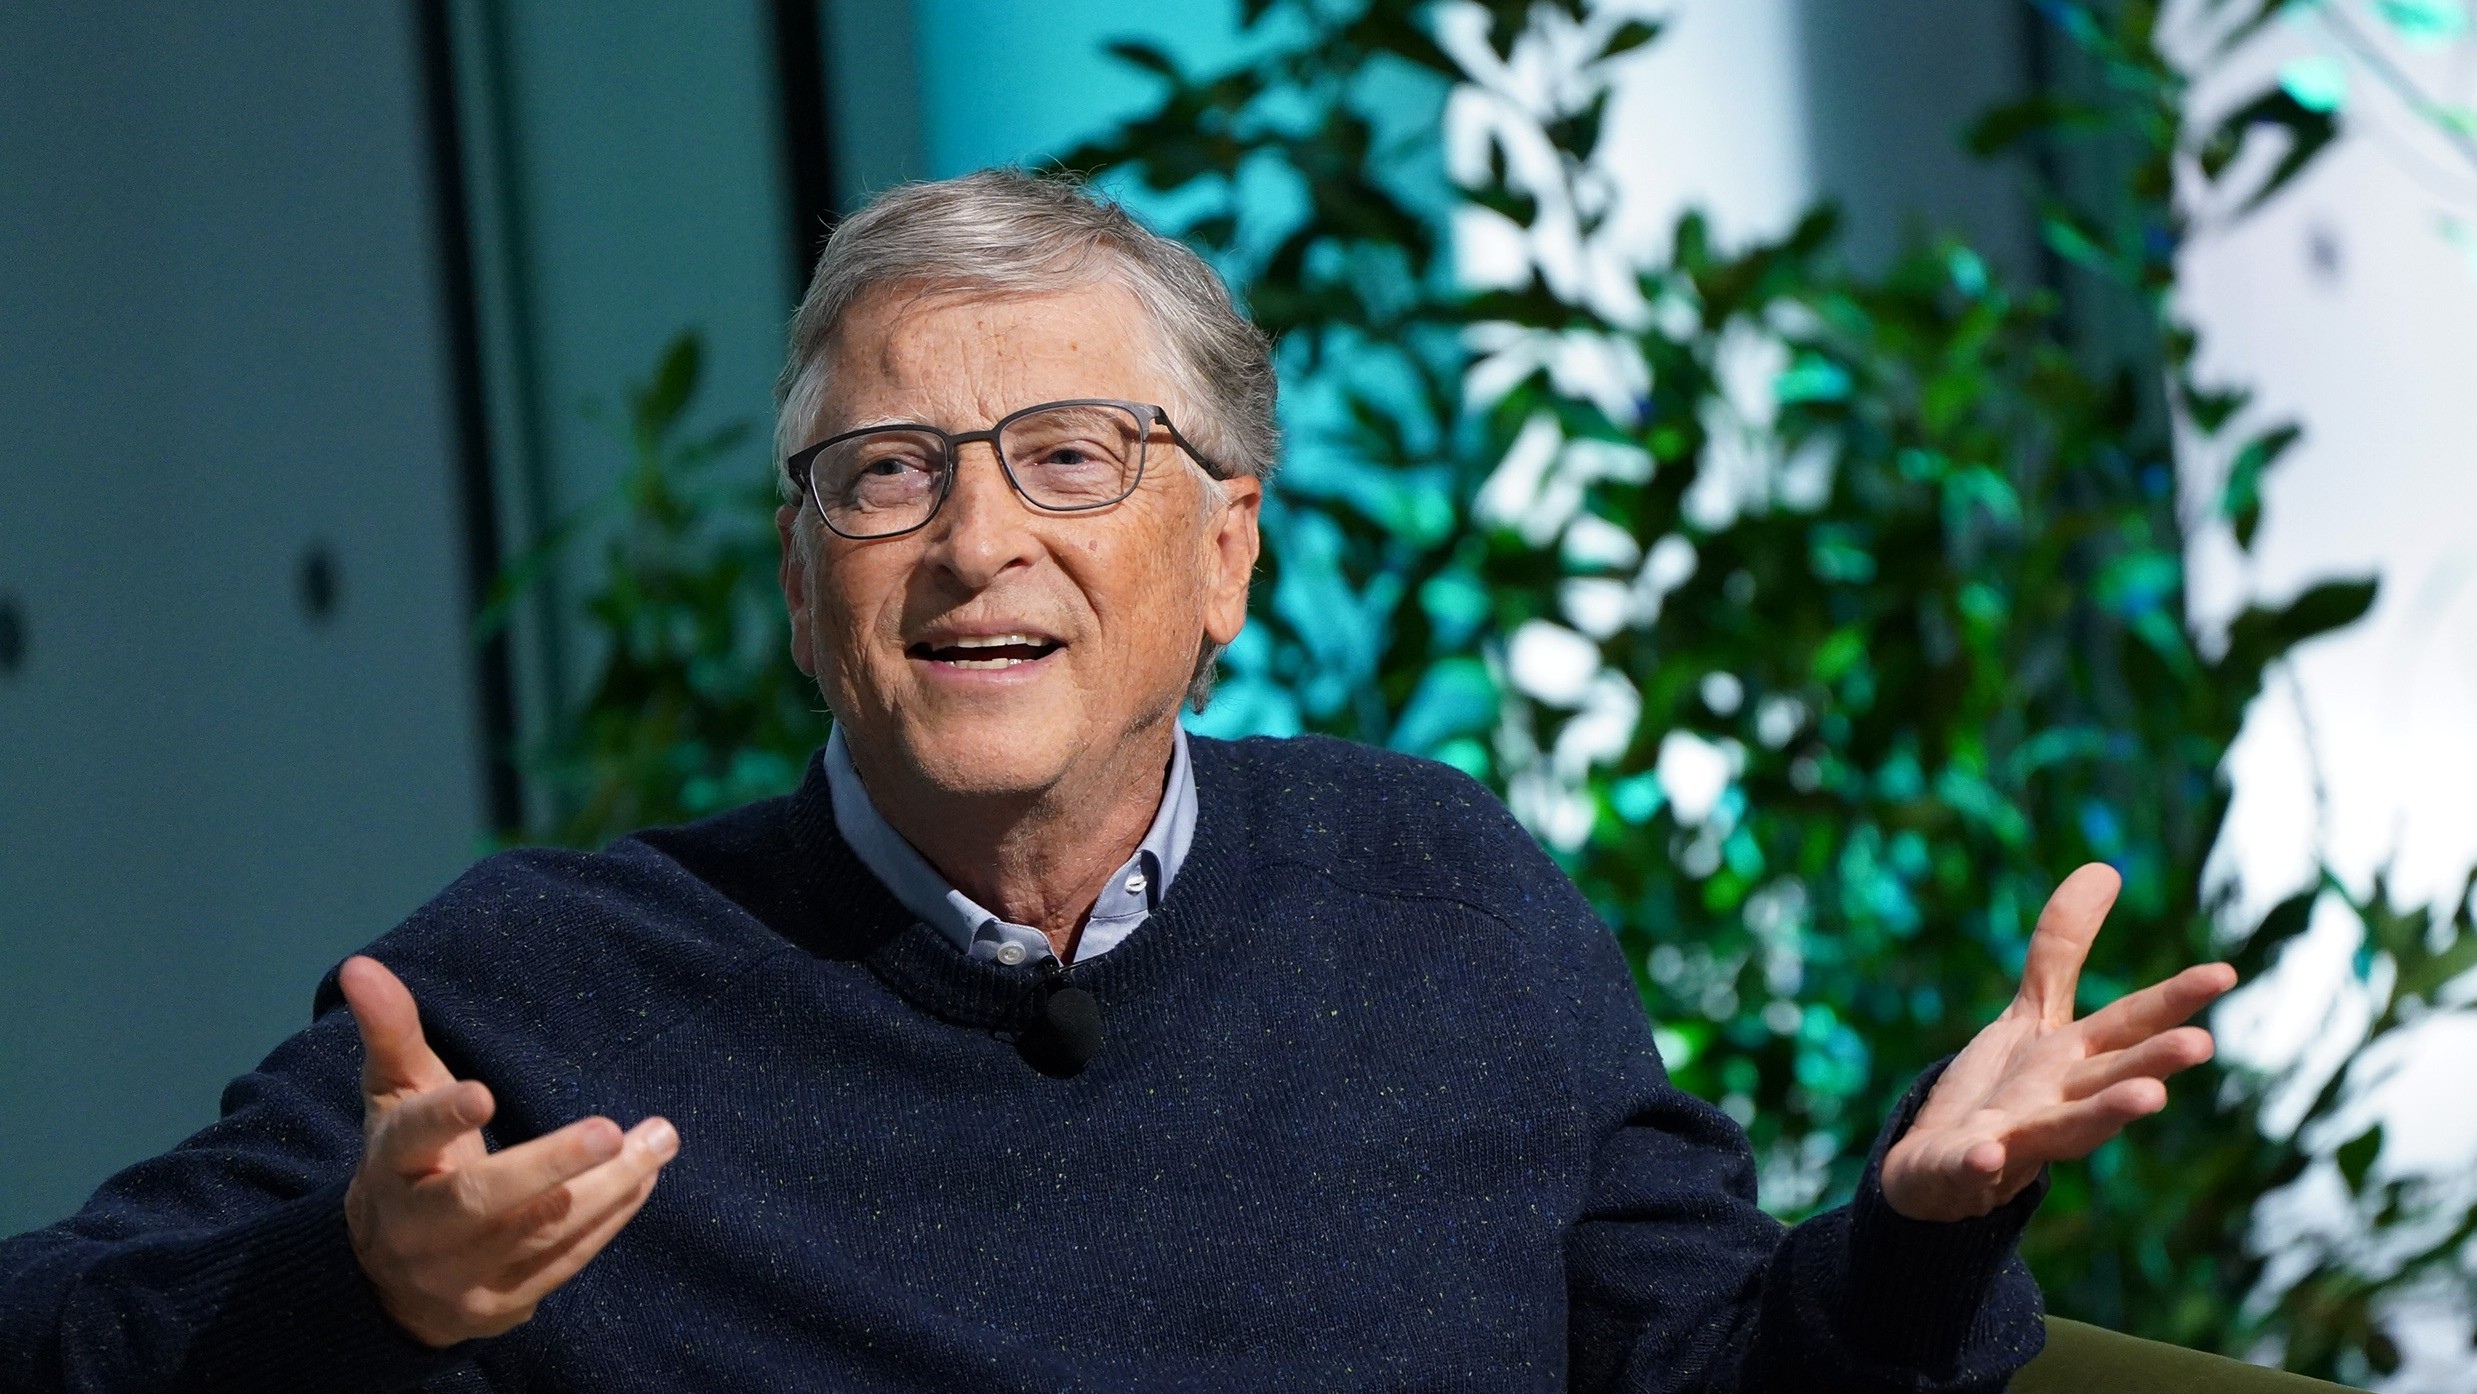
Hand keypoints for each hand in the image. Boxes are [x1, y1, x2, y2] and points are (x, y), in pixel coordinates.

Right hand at [338, 956, 678, 1346]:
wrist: (388, 1274)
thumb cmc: (407, 1160)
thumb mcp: (394, 1094)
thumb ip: (391, 1031)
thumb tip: (362, 964)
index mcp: (389, 1169)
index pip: (407, 1141)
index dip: (442, 1120)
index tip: (483, 1093)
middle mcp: (417, 1229)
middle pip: (481, 1200)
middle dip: (549, 1166)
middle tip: (609, 1130)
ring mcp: (458, 1276)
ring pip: (537, 1232)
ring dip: (606, 1189)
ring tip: (659, 1140)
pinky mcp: (499, 1305)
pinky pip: (562, 1263)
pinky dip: (608, 1220)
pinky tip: (645, 1178)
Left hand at [1879, 864, 2236, 1222]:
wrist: (1941, 1171)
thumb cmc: (2004, 1094)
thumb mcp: (2032, 1014)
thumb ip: (2063, 950)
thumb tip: (2105, 868)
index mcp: (2076, 1061)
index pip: (2130, 1023)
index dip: (2173, 998)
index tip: (2224, 972)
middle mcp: (2058, 1101)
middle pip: (2110, 1078)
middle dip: (2154, 1062)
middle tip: (2201, 1045)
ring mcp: (2015, 1139)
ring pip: (2065, 1130)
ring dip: (2104, 1116)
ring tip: (2150, 1099)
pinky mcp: (1962, 1167)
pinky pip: (1971, 1167)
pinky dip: (1981, 1162)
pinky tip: (1988, 1153)